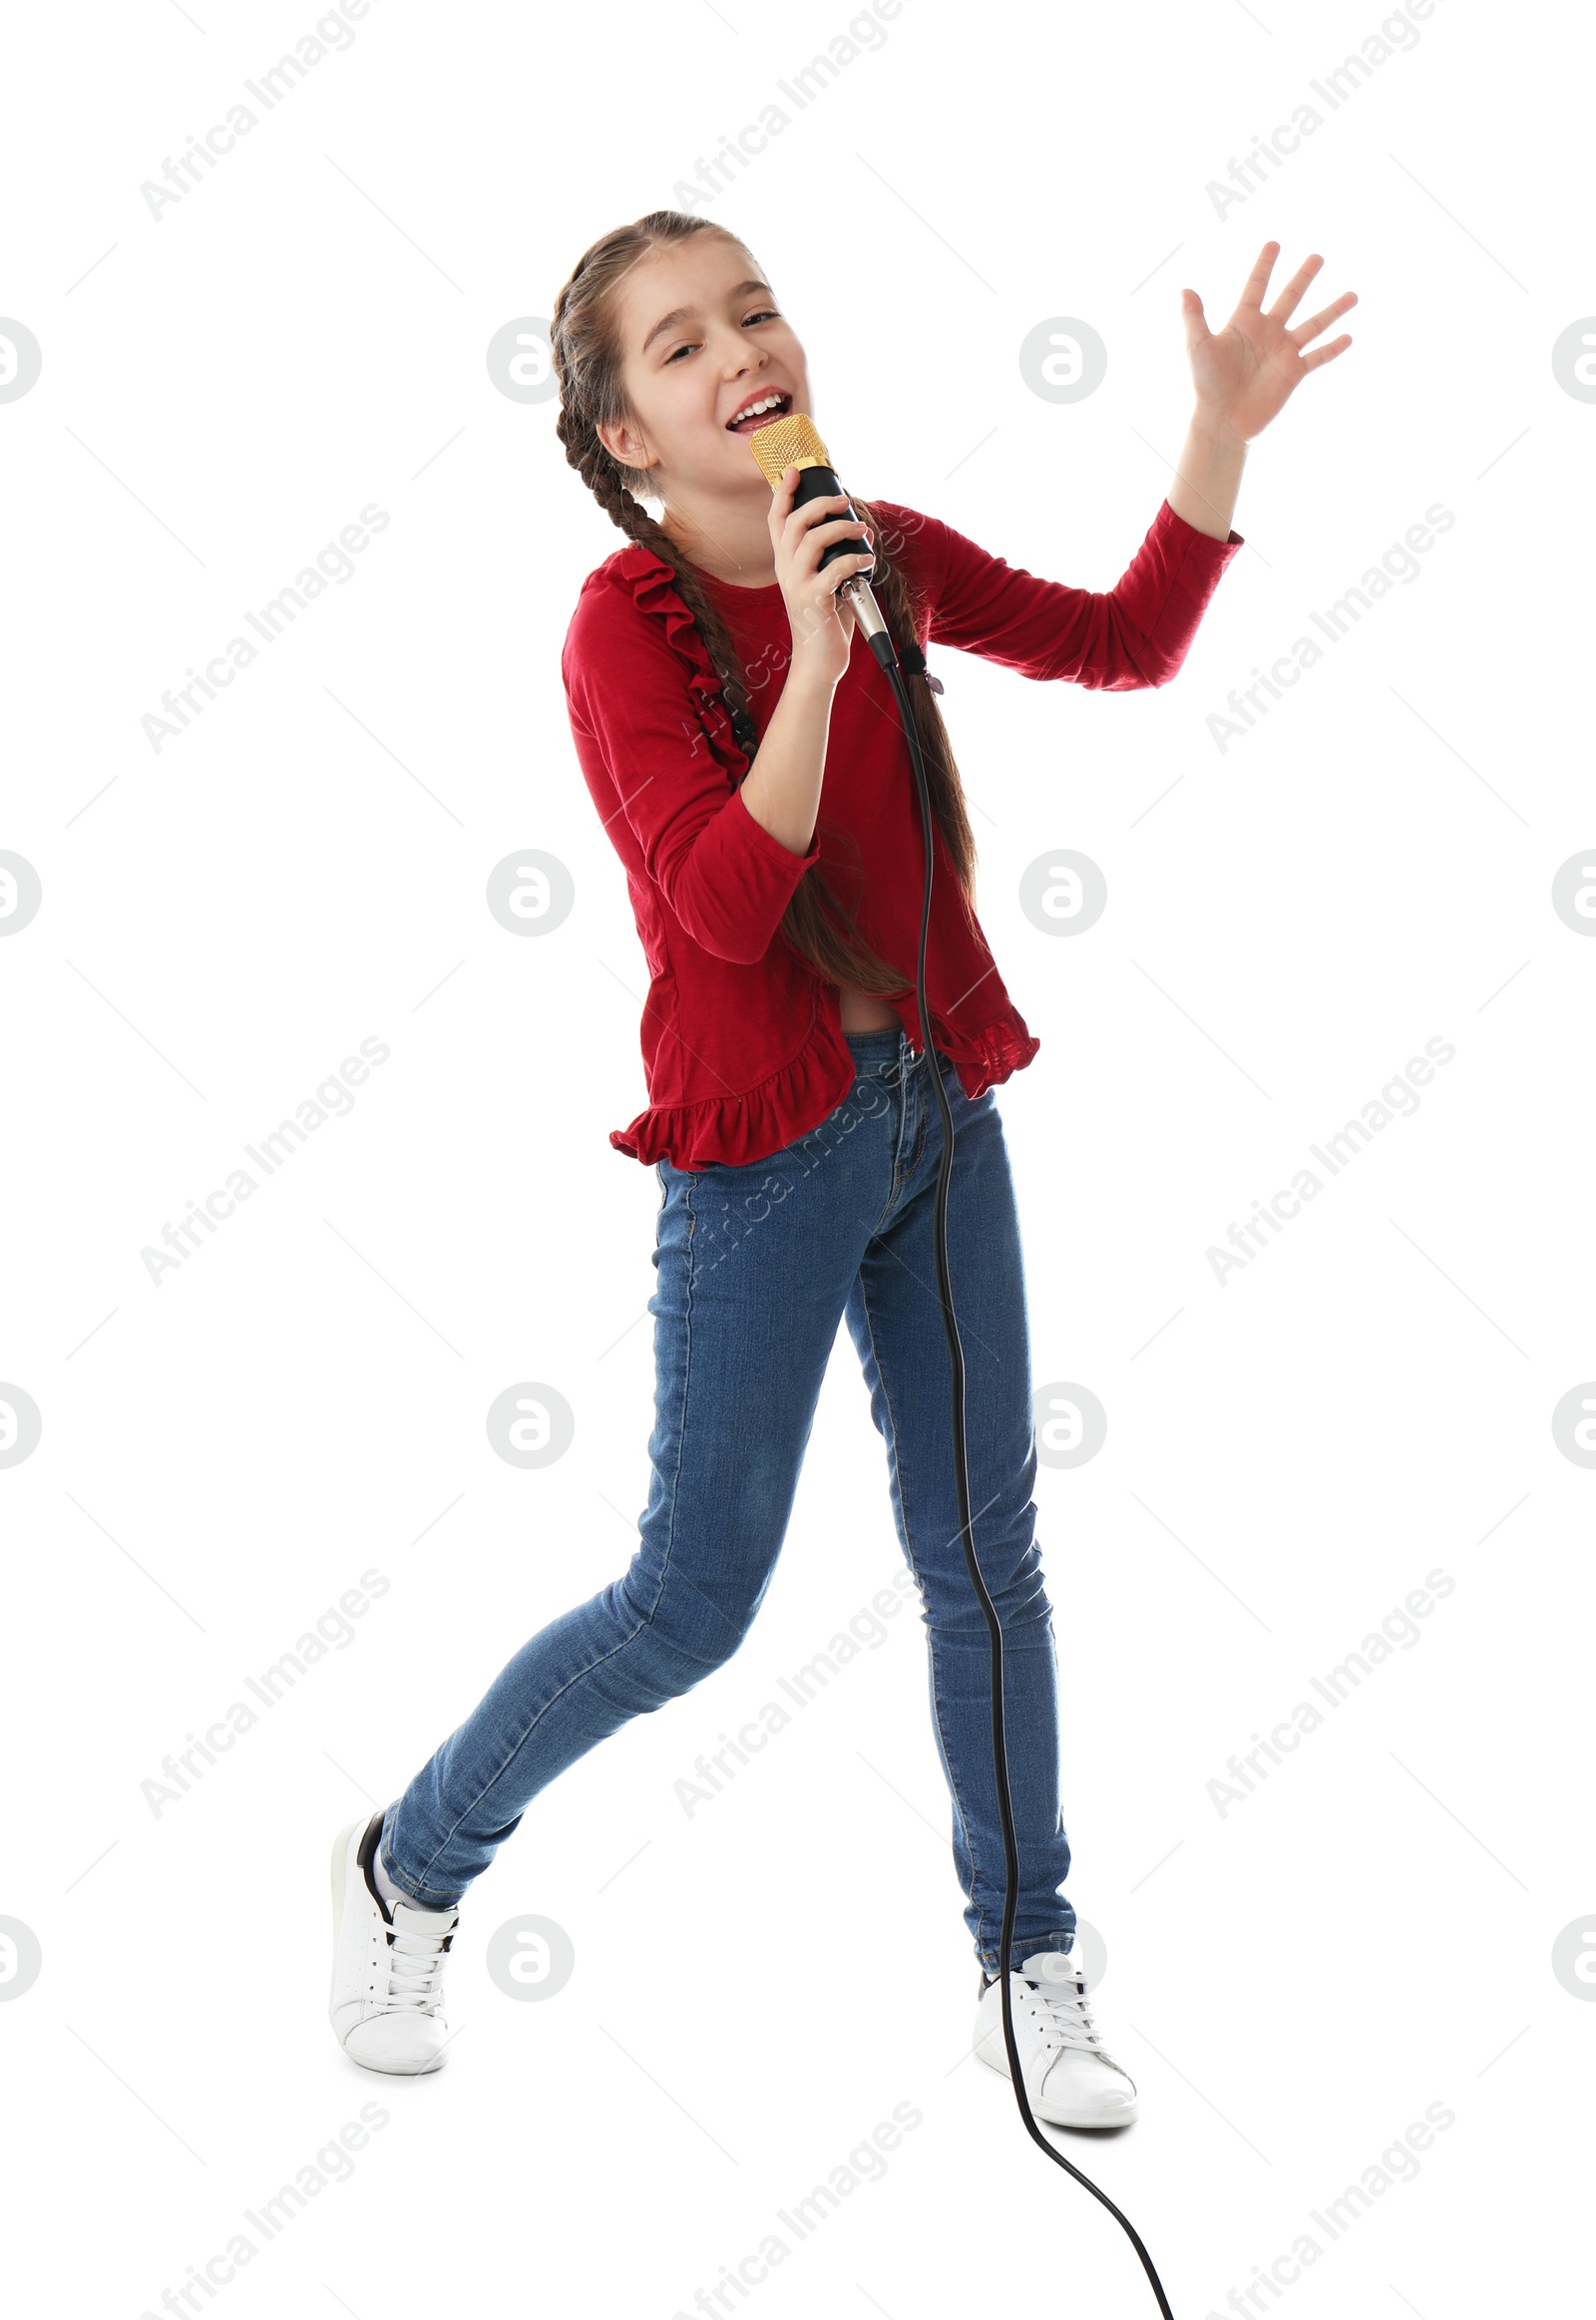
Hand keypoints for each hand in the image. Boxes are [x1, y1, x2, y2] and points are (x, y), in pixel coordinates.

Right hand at [767, 465, 875, 688]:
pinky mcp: (814, 602)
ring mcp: (797, 586)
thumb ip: (830, 557)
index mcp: (786, 563)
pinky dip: (854, 560)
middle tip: (844, 500)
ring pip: (812, 539)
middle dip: (821, 503)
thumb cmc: (826, 620)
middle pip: (794, 521)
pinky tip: (868, 561)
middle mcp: (786, 570)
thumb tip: (853, 528)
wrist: (820, 662)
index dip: (783, 492)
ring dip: (842, 529)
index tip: (797, 470)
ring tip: (862, 531)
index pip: (776, 519)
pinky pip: (833, 571)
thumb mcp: (823, 581)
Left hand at [1180, 242, 1355, 445]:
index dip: (1265, 265)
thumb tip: (1185, 290)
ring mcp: (1283, 352)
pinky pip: (1318, 357)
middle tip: (1318, 257)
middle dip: (1304, 277)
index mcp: (1245, 322)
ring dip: (1333, 310)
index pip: (1257, 286)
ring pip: (1313, 325)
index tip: (1274, 244)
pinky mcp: (1294, 373)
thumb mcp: (1198, 347)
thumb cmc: (1207, 384)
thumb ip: (1195, 318)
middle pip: (1290, 298)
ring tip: (1354, 295)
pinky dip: (1333, 349)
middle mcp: (1267, 332)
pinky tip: (1348, 337)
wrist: (1223, 420)